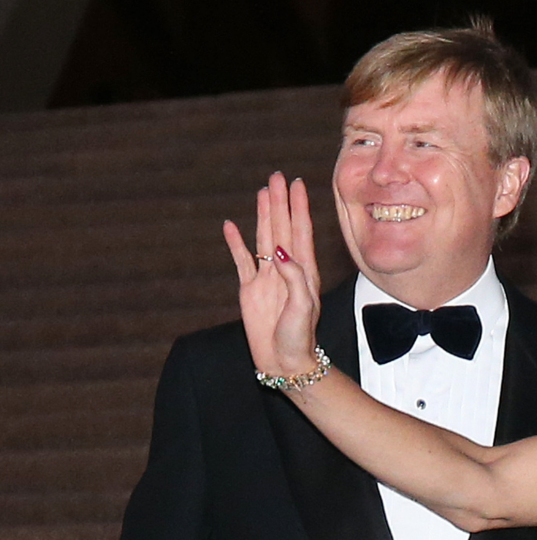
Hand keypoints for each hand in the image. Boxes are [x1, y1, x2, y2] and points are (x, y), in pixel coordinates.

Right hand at [224, 172, 322, 378]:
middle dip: (280, 202)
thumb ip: (293, 276)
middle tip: (277, 176)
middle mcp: (286, 270)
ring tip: (262, 192)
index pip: (300, 232)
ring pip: (263, 238)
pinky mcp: (250, 289)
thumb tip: (277, 250)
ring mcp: (267, 278)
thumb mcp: (302, 307)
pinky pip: (241, 260)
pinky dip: (235, 243)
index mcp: (303, 272)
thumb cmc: (300, 338)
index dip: (299, 207)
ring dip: (263, 215)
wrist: (285, 362)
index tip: (297, 184)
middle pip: (281, 228)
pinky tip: (230, 226)